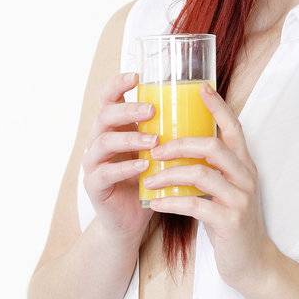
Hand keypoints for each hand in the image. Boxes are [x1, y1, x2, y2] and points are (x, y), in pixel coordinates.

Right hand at [81, 70, 157, 242]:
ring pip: (103, 142)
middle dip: (128, 110)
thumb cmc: (149, 182)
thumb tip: (205, 103)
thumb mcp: (158, 152)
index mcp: (115, 128)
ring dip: (129, 138)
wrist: (131, 222)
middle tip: (151, 110)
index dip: (118, 84)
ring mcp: (93, 163)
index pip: (109, 98)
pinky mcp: (94, 185)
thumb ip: (168, 130)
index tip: (137, 76)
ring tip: (153, 140)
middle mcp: (100, 141)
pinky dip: (125, 167)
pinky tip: (144, 166)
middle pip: (104, 115)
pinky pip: (105, 172)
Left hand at [147, 82, 276, 293]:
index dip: (217, 106)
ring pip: (202, 173)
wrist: (252, 263)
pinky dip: (172, 202)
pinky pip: (196, 205)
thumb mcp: (225, 192)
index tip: (199, 88)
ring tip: (149, 178)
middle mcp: (246, 177)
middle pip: (212, 146)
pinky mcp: (230, 221)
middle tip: (154, 148)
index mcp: (245, 165)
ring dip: (170, 174)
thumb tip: (181, 150)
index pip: (233, 127)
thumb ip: (211, 170)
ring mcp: (240, 199)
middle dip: (179, 143)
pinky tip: (156, 203)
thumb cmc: (231, 224)